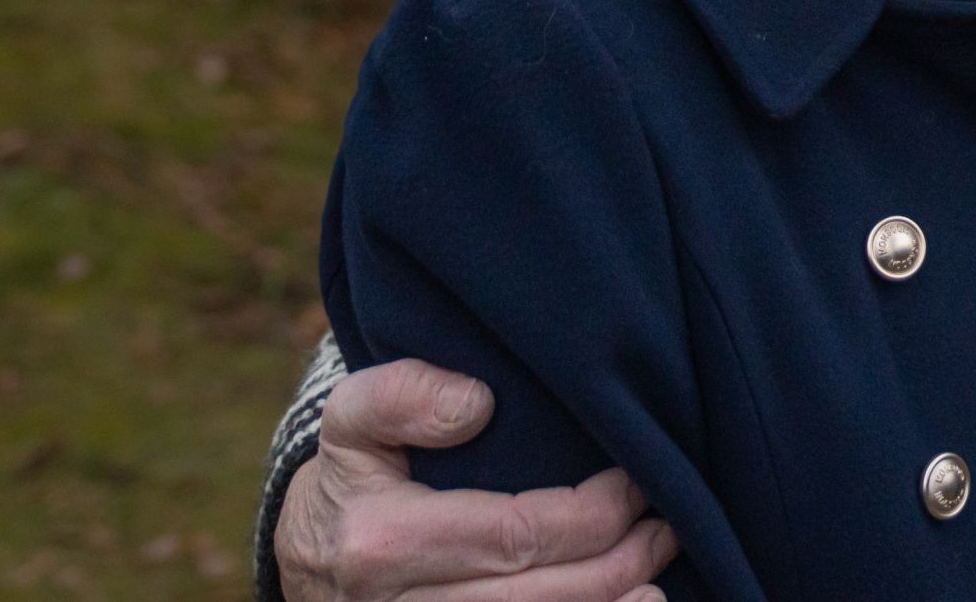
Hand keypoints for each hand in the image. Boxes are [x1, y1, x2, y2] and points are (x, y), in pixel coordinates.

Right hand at [275, 360, 676, 601]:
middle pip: (537, 597)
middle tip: (667, 525)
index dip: (591, 514)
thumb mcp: (351, 418)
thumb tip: (476, 405)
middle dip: (618, 563)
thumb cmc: (353, 476)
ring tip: (658, 571)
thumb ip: (402, 393)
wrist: (307, 558)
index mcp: (383, 542)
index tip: (637, 483)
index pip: (516, 534)